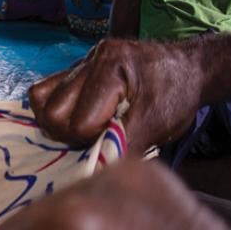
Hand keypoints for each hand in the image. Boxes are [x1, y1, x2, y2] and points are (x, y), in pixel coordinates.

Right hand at [27, 37, 200, 150]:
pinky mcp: (77, 66)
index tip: (113, 141)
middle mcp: (91, 60)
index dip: (93, 141)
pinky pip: (48, 88)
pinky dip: (56, 107)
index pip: (80, 122)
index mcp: (112, 70)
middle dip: (68, 133)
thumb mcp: (157, 125)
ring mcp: (81, 61)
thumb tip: (92, 169)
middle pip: (51, 110)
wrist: (189, 68)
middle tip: (93, 138)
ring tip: (81, 129)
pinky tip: (75, 115)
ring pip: (40, 97)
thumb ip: (122, 144)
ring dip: (58, 121)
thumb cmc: (178, 95)